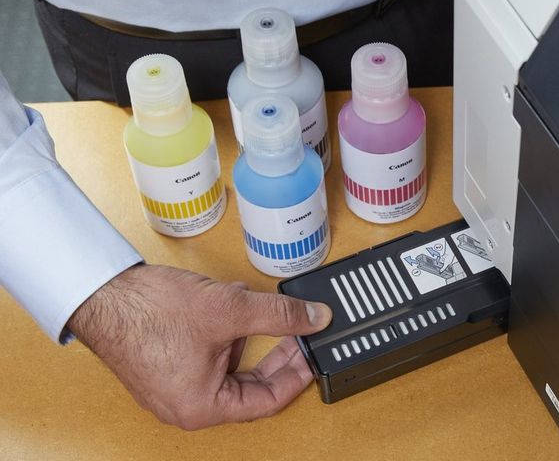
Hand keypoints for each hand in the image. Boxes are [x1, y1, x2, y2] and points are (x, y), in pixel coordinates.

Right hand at [67, 264, 331, 429]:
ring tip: (267, 312)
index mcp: (203, 407)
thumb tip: (315, 318)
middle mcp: (187, 404)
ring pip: (230, 367)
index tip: (312, 353)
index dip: (297, 373)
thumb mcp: (231, 310)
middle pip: (251, 386)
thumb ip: (280, 316)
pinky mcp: (166, 365)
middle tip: (299, 333)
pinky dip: (227, 333)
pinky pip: (209, 356)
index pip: (268, 400)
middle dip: (276, 354)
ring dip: (250, 338)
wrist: (102, 293)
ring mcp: (174, 386)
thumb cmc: (150, 313)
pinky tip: (236, 305)